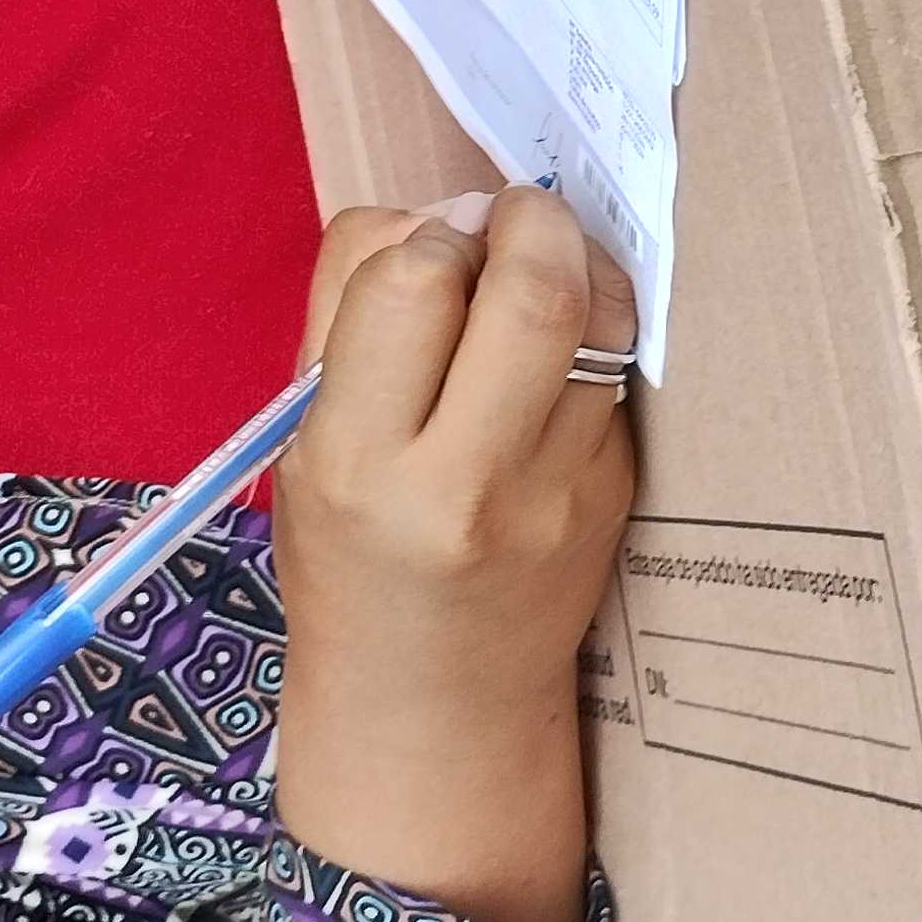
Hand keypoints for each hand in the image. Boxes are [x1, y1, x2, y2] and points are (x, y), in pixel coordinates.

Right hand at [270, 187, 637, 921]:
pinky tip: (559, 345)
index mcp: (357, 461)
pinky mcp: (616, 495)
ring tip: (541, 262)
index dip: (423, 236)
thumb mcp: (305, 445)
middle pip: (530, 293)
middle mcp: (463, 481)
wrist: (432, 708)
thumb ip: (343, 317)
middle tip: (510, 218)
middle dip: (526, 220)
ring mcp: (557, 494)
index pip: (409, 282)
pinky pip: (615, 370)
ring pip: (598, 319)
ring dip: (574, 260)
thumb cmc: (348, 561)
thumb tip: (431, 213)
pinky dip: (593, 330)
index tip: (425, 249)